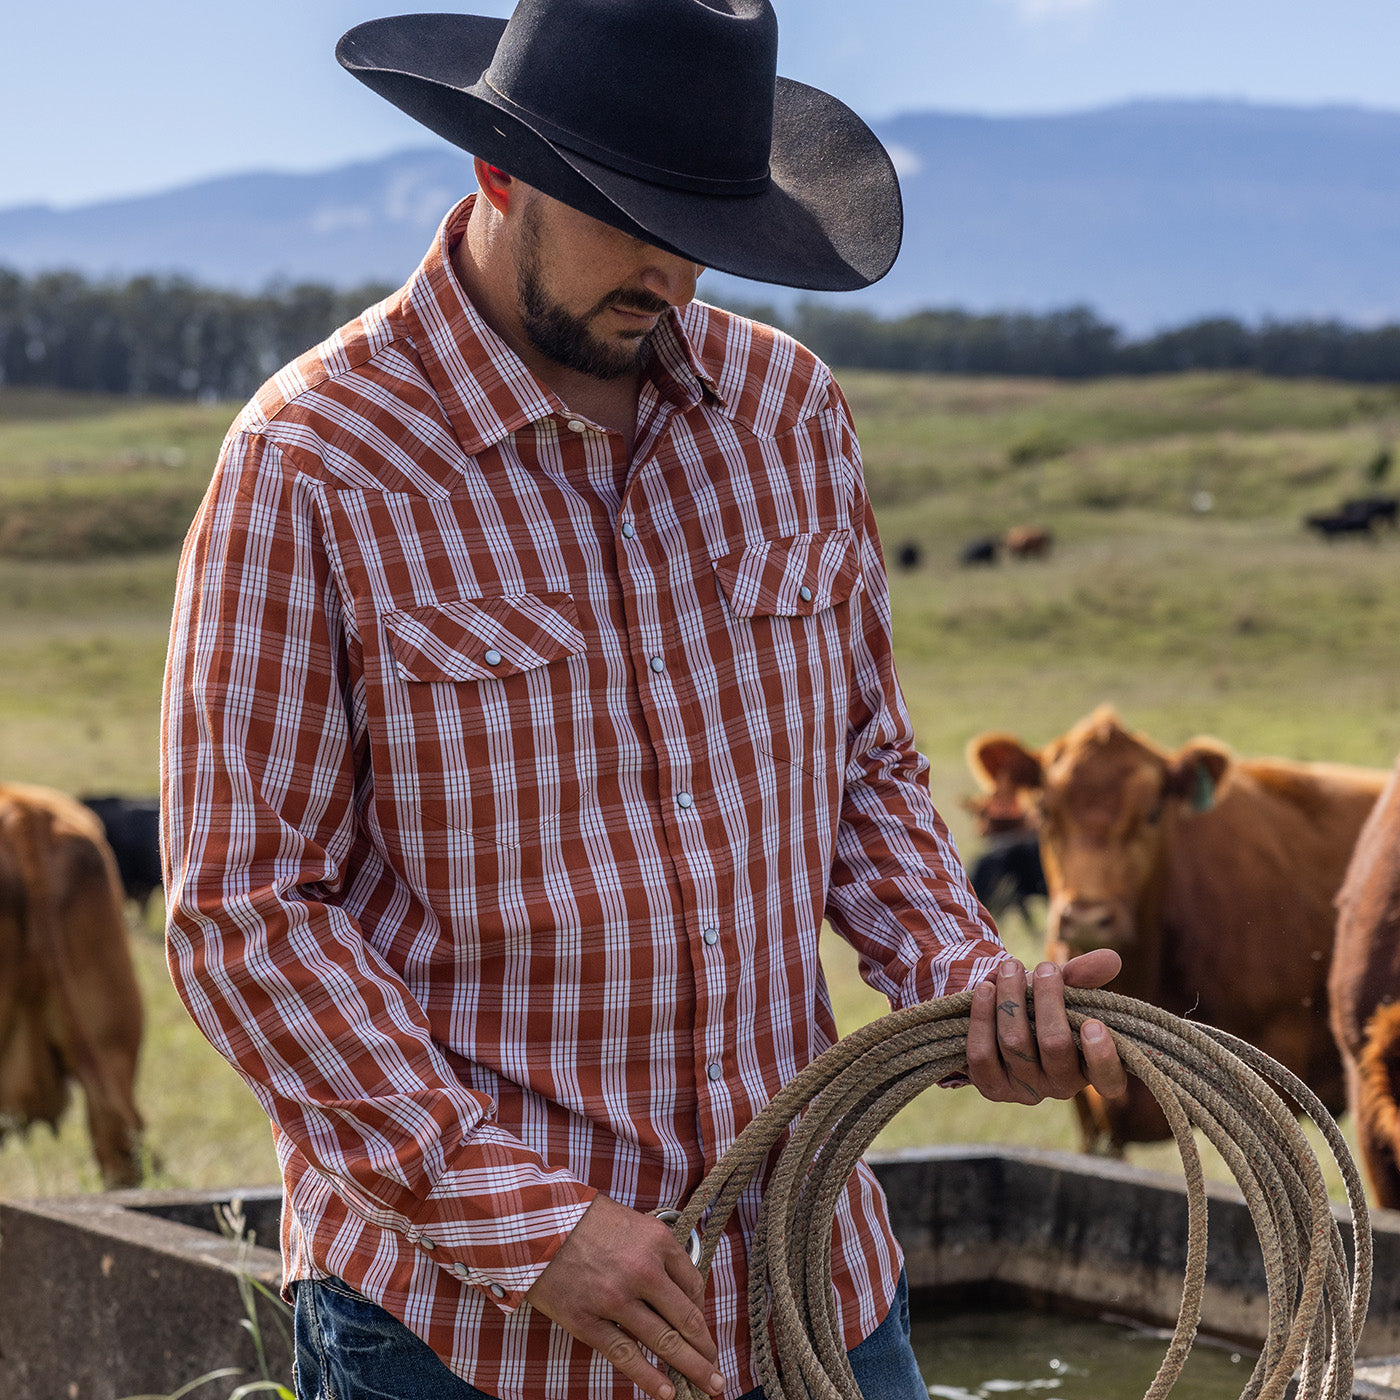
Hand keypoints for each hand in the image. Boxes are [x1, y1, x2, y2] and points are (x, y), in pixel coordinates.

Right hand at [525, 1194, 724, 1399]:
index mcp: (657, 1241)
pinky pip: (625, 1355)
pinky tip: (668, 1392)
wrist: (534, 1222)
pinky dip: (650, 1377)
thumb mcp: (630, 1223)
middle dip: (706, 1349)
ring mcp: (616, 1299)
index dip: (701, 1312)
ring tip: (709, 1387)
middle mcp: (643, 1271)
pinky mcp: (587, 1321)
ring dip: (691, 1367)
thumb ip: (654, 1252)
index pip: (693, 1285)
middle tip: (719, 1373)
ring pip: (663, 1341)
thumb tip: (674, 1290)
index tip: (702, 1329)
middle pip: (686, 1319)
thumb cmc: (583, 1218)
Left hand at [965, 949, 1127, 1103]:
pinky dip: (982, 1016)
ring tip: (1010, 967)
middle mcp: (1060, 1086)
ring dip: (1011, 998)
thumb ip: (1085, 976)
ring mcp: (1024, 1089)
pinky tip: (985, 988)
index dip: (1102, 1057)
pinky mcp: (991, 1087)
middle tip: (1046, 967)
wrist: (999, 1018)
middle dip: (1048, 1000)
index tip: (1093, 1023)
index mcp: (1090, 1068)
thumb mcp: (1064, 990)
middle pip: (1054, 1045)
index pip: (1108, 1080)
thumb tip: (1111, 958)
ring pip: (1015, 1043)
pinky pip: (981, 1054)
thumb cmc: (1042, 1005)